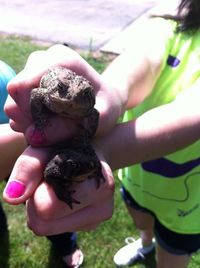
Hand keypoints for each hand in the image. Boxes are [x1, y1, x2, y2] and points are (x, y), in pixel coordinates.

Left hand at [3, 145, 113, 233]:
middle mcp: (104, 203)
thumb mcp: (46, 147)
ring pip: (46, 228)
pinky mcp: (93, 223)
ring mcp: (100, 216)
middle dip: (35, 201)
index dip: (35, 189)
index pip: (48, 207)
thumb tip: (12, 197)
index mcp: (97, 182)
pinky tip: (62, 193)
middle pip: (43, 224)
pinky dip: (51, 212)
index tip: (45, 170)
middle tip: (46, 179)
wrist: (93, 146)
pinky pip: (56, 228)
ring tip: (55, 184)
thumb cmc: (67, 145)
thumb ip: (29, 167)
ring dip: (41, 207)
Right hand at [5, 44, 122, 145]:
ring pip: (14, 98)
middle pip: (16, 91)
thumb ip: (67, 127)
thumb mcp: (98, 119)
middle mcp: (46, 59)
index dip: (28, 112)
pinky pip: (18, 100)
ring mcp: (38, 67)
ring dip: (28, 118)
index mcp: (63, 61)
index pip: (22, 85)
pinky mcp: (34, 78)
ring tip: (51, 126)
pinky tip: (47, 121)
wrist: (108, 98)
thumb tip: (32, 137)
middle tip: (49, 129)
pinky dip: (28, 116)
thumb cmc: (107, 108)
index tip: (44, 127)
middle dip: (28, 116)